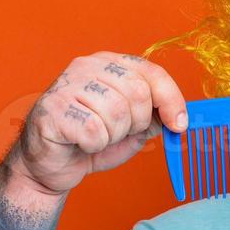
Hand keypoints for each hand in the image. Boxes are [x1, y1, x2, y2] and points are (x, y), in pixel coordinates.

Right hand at [4, 52, 188, 195]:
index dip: (171, 99)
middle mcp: (86, 66)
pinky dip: (94, 145)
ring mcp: (66, 85)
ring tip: (96, 137)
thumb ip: (154, 116)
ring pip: (116, 112)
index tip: (179, 124)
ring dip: (113, 135)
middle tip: (119, 133)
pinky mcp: (53, 109)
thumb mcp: (131, 127)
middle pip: (137, 93)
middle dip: (137, 123)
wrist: (50, 165)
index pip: (151, 72)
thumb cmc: (89, 141)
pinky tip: (80, 142)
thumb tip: (179, 116)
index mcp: (109, 63)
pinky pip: (94, 131)